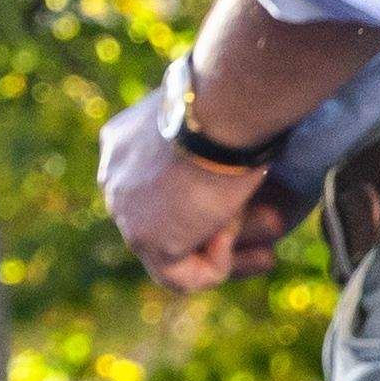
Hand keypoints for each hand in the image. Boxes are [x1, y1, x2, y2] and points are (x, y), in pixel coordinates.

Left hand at [96, 88, 294, 290]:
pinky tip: (227, 231)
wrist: (221, 107)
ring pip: (168, 253)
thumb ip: (206, 147)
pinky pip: (179, 276)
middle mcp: (114, 177)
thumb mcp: (210, 121)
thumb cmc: (230, 104)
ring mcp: (123, 209)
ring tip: (249, 230)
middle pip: (160, 224)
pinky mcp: (143, 238)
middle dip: (209, 242)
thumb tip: (233, 167)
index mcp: (124, 144)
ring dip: (217, 248)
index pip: (155, 192)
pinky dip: (214, 265)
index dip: (200, 211)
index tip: (241, 218)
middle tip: (266, 255)